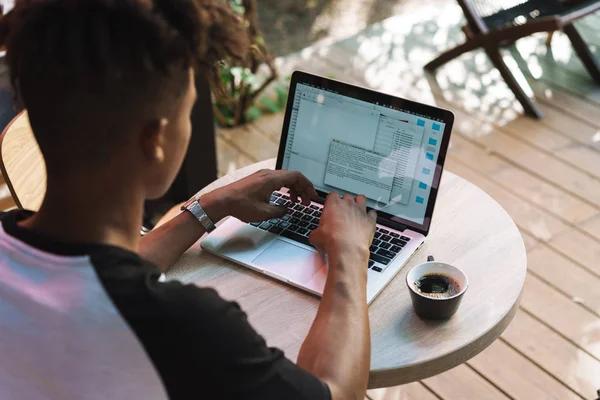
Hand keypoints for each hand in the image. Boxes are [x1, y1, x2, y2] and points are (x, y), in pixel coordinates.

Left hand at [200, 169, 317, 222]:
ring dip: (293, 189)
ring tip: (296, 202)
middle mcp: (268, 174)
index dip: (308, 186)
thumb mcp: (264, 213)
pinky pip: (276, 180)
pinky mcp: (257, 179)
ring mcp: (262, 176)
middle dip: (302, 189)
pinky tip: (283, 198)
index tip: (312, 195)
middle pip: (292, 177)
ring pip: (284, 179)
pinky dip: (283, 188)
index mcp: (272, 179)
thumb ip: (280, 211)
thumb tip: (287, 209)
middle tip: (306, 201)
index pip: (297, 176)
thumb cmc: (240, 205)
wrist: (222, 201)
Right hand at [309, 193, 376, 259]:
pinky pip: (372, 213)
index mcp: (333, 205)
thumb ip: (316, 231)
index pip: (332, 195)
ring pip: (361, 199)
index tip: (331, 207)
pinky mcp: (370, 220)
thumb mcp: (316, 236)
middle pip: (347, 196)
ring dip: (359, 203)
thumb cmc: (332, 241)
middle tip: (342, 212)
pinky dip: (370, 216)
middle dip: (345, 202)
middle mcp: (348, 205)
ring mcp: (360, 211)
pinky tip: (367, 220)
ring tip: (356, 210)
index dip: (332, 201)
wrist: (347, 250)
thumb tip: (315, 235)